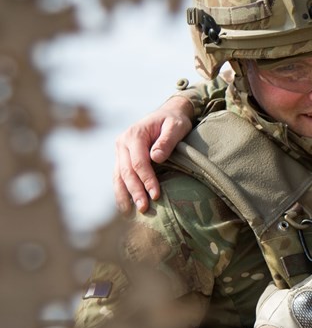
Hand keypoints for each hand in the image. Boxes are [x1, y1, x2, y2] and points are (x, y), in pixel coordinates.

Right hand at [113, 96, 193, 213]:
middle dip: (135, 192)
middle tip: (144, 208)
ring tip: (130, 213)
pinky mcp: (121, 158)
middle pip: (126, 172)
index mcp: (135, 134)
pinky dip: (121, 191)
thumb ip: (167, 140)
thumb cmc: (174, 121)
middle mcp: (122, 143)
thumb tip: (156, 157)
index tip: (156, 195)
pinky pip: (119, 176)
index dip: (146, 179)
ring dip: (124, 195)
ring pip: (118, 176)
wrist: (168, 114)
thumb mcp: (176, 126)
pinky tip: (125, 206)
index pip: (138, 162)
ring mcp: (120, 151)